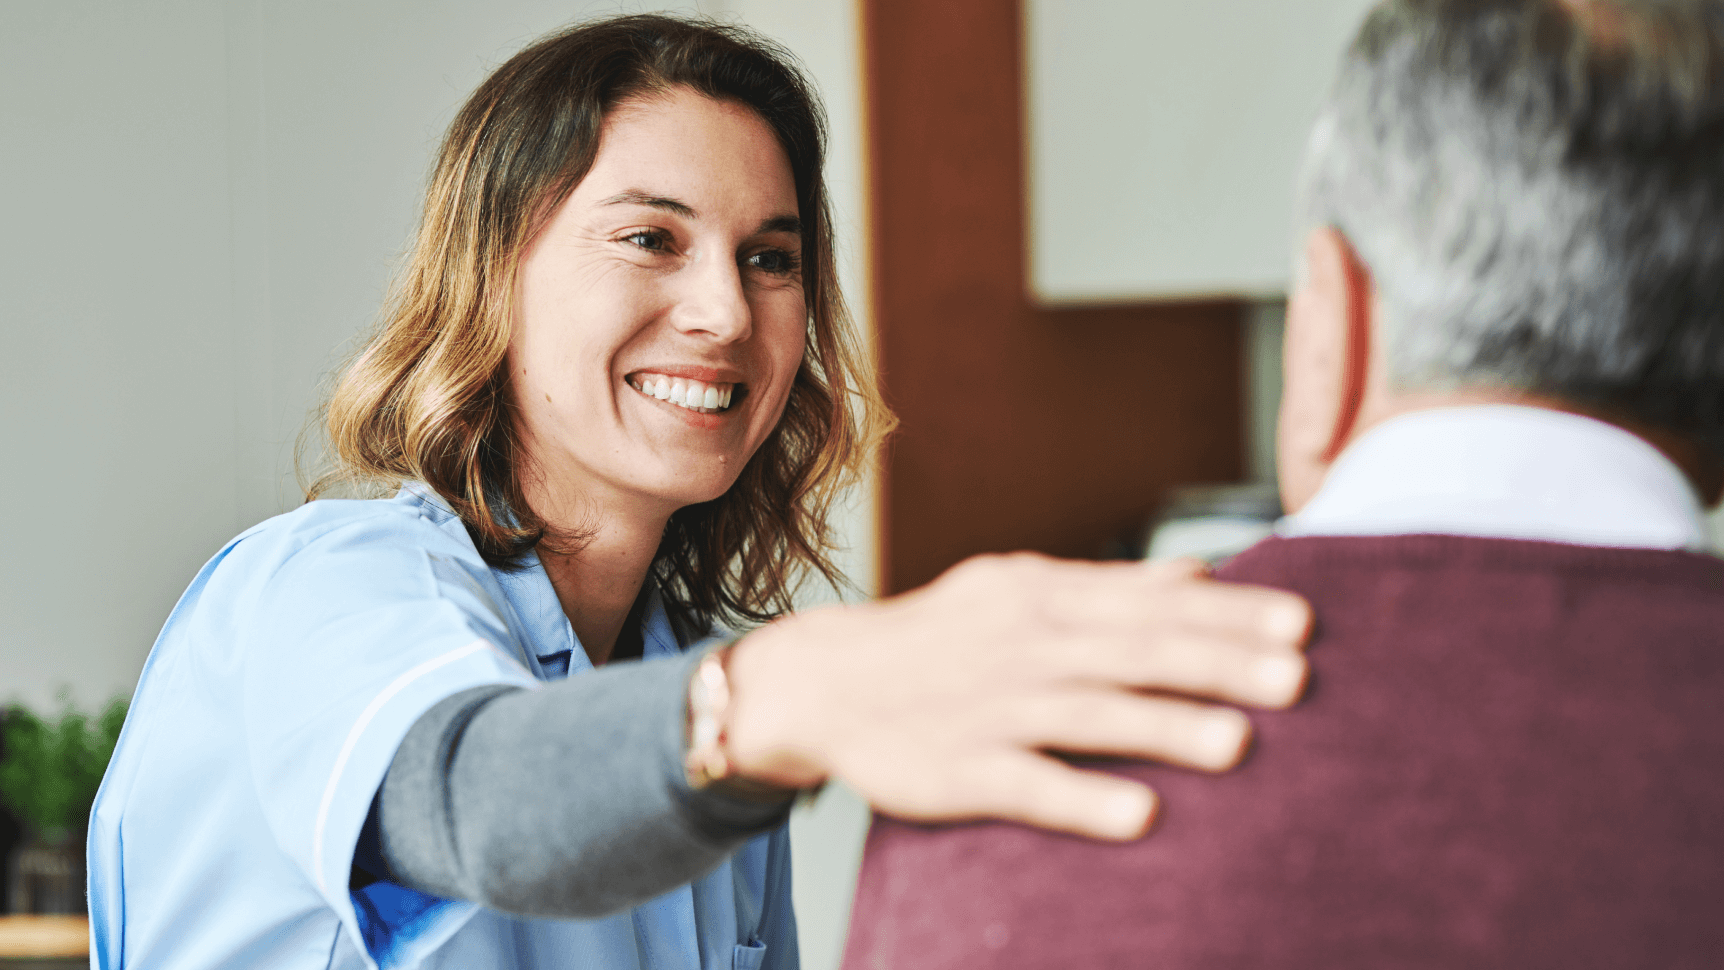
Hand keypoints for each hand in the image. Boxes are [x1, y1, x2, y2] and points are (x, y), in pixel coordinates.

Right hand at [722, 553, 1311, 840]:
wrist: (824, 680)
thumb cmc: (941, 635)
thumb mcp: (1018, 588)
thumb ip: (1112, 585)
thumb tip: (1204, 573)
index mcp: (1041, 595)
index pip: (1148, 601)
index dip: (1227, 614)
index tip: (1301, 624)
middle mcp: (1021, 645)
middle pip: (1130, 651)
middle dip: (1216, 662)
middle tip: (1297, 677)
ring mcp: (989, 708)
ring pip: (1087, 714)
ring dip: (1163, 726)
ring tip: (1239, 743)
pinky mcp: (957, 770)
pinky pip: (1026, 783)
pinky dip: (1081, 797)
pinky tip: (1140, 815)